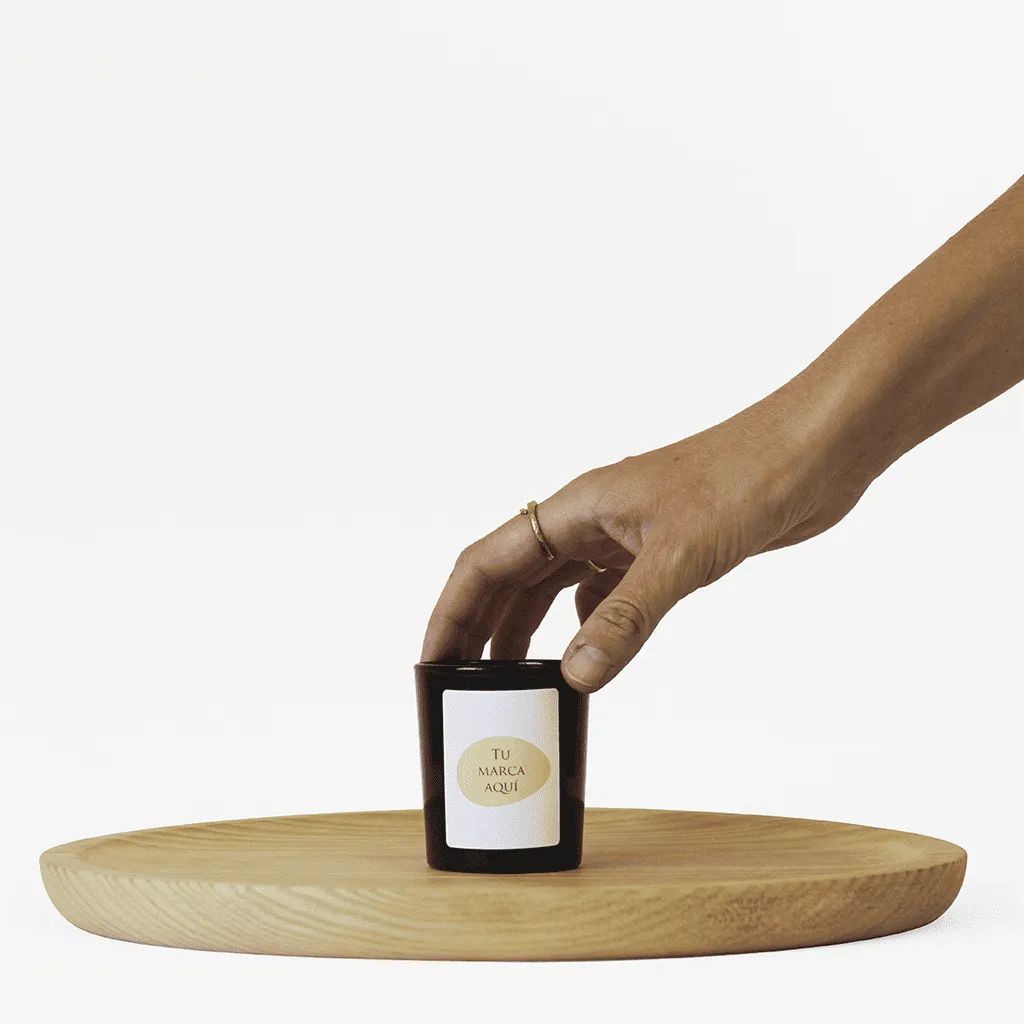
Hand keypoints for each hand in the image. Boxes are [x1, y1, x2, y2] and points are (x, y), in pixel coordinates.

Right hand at [419, 388, 872, 692]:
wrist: (815, 450)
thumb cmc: (748, 476)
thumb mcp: (680, 555)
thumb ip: (626, 618)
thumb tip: (577, 678)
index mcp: (577, 508)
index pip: (488, 562)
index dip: (453, 613)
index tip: (431, 660)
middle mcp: (591, 520)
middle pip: (512, 578)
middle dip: (481, 630)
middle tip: (462, 686)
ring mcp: (625, 536)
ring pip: (554, 588)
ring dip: (528, 632)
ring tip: (511, 680)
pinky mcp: (660, 552)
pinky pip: (601, 594)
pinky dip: (583, 627)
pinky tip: (584, 653)